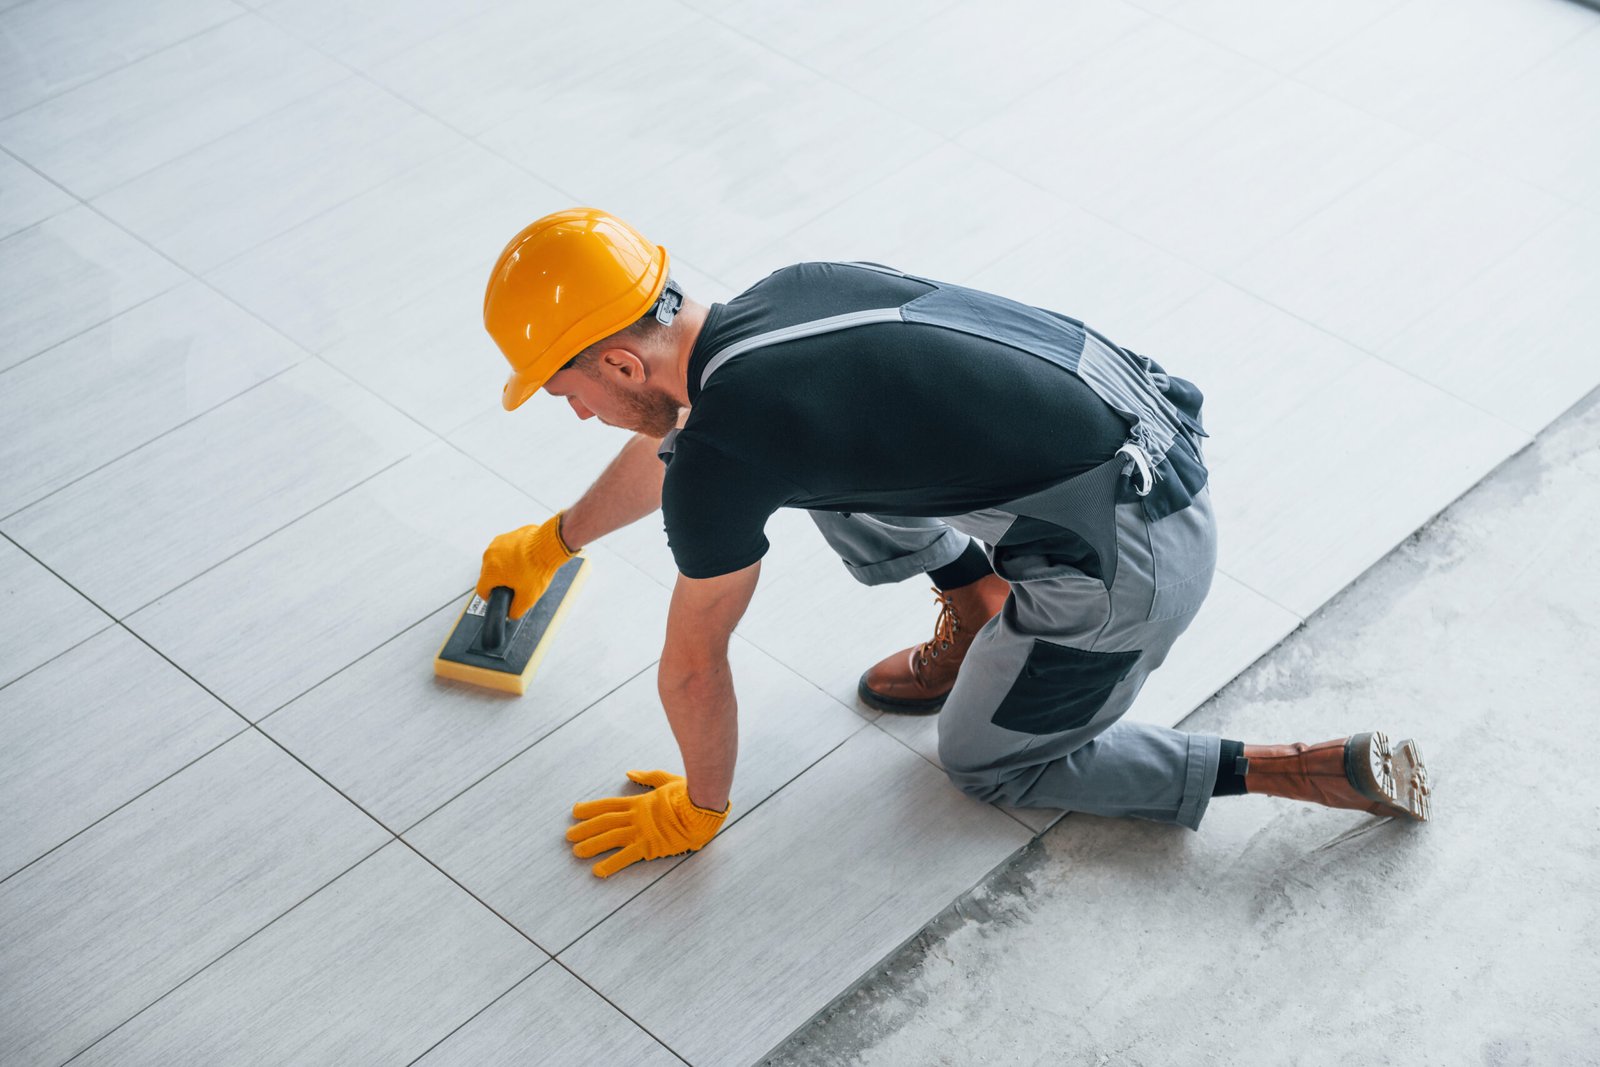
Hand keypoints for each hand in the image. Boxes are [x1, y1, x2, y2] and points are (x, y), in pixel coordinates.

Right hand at [476, 513, 575, 619]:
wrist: (549, 546)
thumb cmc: (538, 568)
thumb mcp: (527, 598)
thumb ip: (515, 610)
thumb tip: (511, 614)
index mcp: (490, 571)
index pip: (482, 590)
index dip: (491, 598)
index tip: (500, 597)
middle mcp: (490, 555)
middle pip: (489, 574)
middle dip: (501, 581)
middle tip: (516, 585)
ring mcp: (499, 542)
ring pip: (497, 560)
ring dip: (506, 567)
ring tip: (523, 571)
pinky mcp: (509, 535)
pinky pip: (507, 549)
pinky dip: (513, 555)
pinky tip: (526, 559)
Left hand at [567, 770, 728, 877]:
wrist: (702, 807)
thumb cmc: (689, 794)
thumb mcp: (666, 780)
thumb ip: (647, 777)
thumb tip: (630, 774)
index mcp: (640, 802)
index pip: (609, 805)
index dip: (590, 809)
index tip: (575, 811)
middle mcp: (636, 816)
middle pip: (604, 822)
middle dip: (585, 828)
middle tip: (568, 835)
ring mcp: (642, 831)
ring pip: (610, 838)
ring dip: (591, 845)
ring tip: (576, 852)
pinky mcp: (650, 845)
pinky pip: (626, 856)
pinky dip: (610, 864)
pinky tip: (597, 871)